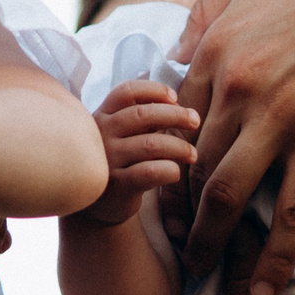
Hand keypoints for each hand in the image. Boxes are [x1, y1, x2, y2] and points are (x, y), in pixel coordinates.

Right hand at [76, 81, 199, 227]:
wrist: (100, 205)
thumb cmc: (120, 161)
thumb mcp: (125, 134)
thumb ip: (144, 118)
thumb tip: (178, 105)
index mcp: (103, 115)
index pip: (127, 91)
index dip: (154, 90)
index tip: (175, 98)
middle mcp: (101, 135)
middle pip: (143, 114)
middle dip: (176, 115)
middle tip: (195, 121)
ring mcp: (108, 161)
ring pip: (152, 144)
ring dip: (180, 147)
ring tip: (192, 154)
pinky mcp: (117, 186)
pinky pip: (151, 172)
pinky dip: (170, 169)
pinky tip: (175, 172)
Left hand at [171, 0, 294, 294]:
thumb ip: (209, 9)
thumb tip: (176, 53)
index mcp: (217, 48)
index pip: (177, 122)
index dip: (169, 162)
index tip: (169, 190)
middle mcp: (238, 88)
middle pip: (193, 166)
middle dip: (180, 212)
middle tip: (178, 241)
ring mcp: (281, 118)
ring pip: (227, 197)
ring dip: (210, 243)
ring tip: (206, 272)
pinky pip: (292, 213)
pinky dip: (274, 256)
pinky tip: (265, 286)